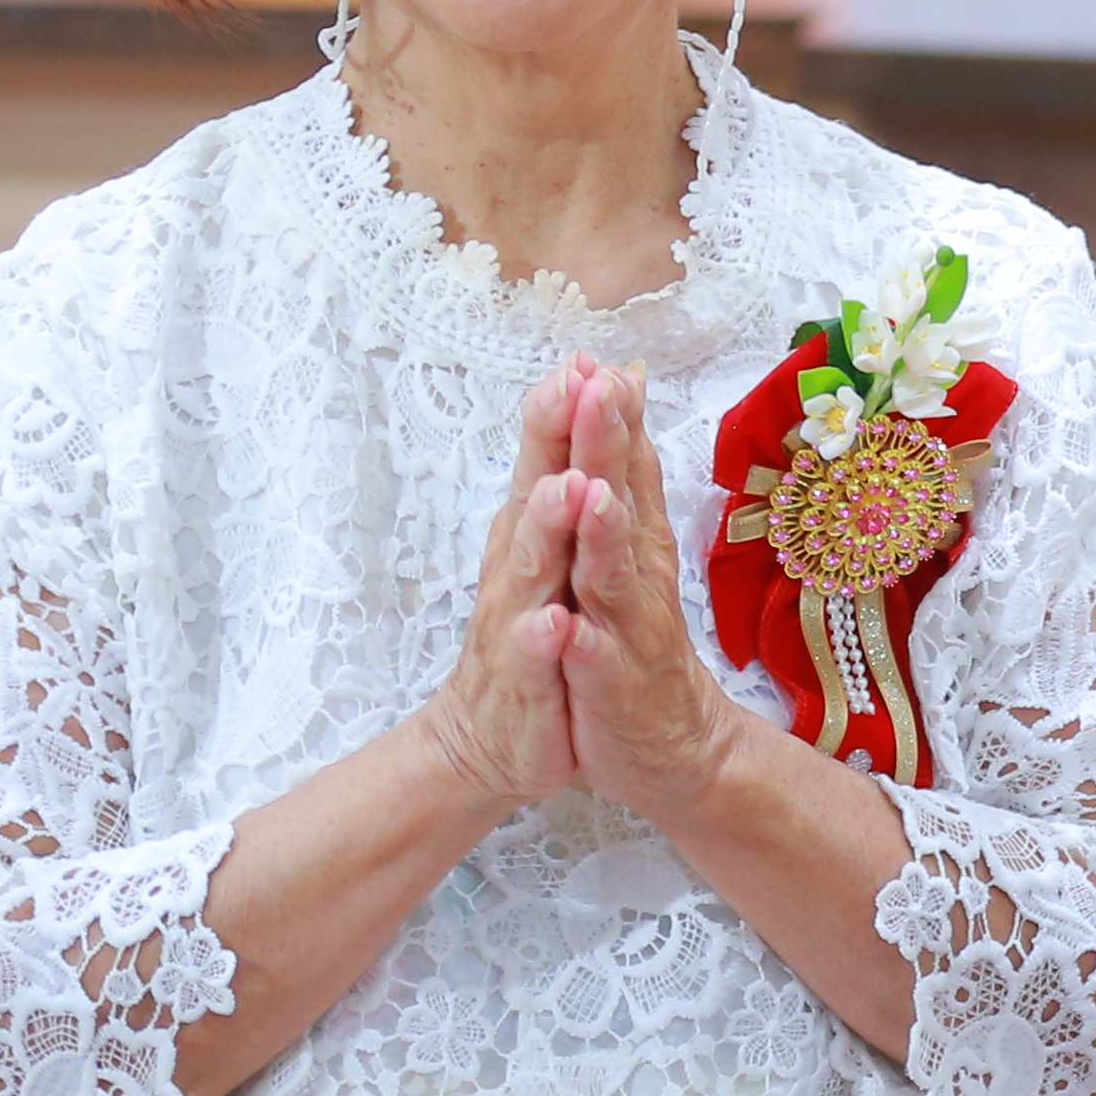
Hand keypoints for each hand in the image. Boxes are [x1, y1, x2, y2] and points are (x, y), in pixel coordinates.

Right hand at [416, 364, 586, 816]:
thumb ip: (579, 479)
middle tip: (577, 387)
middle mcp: (522, 568)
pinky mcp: (528, 680)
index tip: (589, 356)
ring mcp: (520, 622)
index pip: (555, 461)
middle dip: (558, 442)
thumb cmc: (538, 634)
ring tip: (571, 490)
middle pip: (539, 494)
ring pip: (534, 568)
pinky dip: (545, 637)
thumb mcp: (561, 553)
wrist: (496, 739)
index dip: (570, 411)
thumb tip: (598, 401)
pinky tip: (555, 621)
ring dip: (550, 527)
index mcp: (537, 535)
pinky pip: (536, 657)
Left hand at [547, 361, 752, 824]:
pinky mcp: (613, 688)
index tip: (593, 359)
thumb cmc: (635, 643)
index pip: (620, 467)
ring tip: (588, 493)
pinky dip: (581, 646)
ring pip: (612, 576)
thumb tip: (625, 403)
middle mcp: (636, 576)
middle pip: (619, 502)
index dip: (608, 415)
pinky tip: (565, 629)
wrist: (673, 748)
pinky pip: (595, 665)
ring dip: (602, 534)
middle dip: (607, 447)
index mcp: (631, 542)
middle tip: (599, 390)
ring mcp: (628, 631)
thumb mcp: (629, 556)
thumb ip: (627, 480)